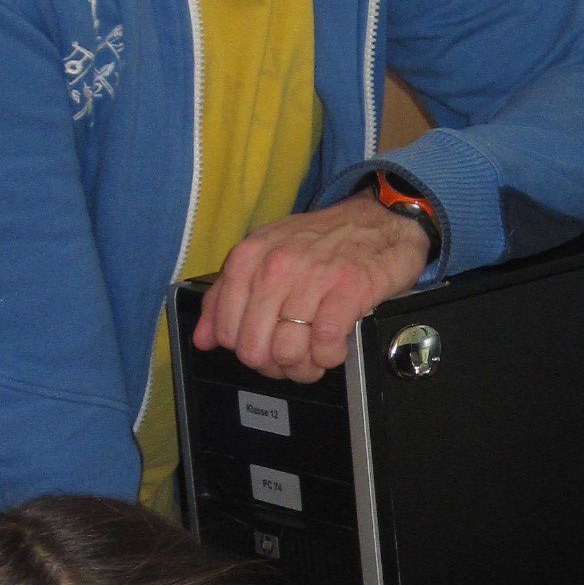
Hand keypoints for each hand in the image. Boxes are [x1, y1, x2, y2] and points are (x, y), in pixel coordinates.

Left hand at [194, 192, 430, 384]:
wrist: (379, 219)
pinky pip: (325, 345)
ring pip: (288, 353)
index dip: (247, 352)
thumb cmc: (322, 243)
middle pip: (255, 350)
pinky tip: (335, 346)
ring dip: (305, 366)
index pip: (226, 333)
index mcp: (248, 258)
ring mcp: (312, 277)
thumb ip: (226, 297)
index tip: (267, 347)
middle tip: (294, 357)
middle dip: (275, 365)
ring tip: (316, 354)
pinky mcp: (348, 290)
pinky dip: (330, 356)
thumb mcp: (264, 256)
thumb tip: (203, 339)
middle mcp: (275, 266)